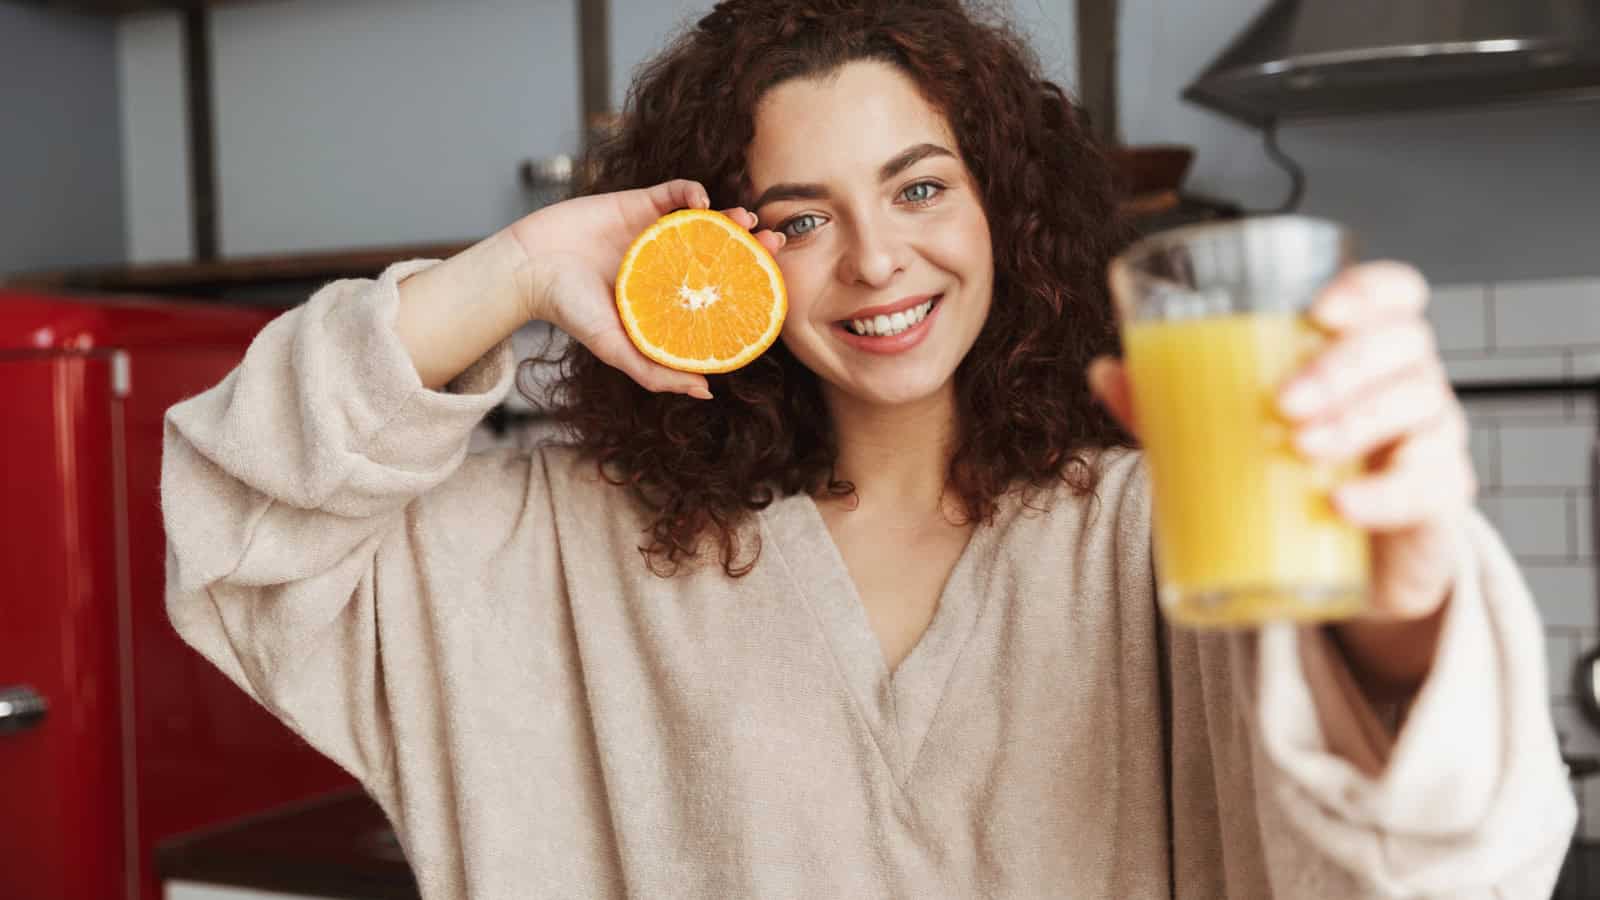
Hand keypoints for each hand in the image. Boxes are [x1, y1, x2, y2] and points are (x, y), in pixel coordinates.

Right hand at [506, 179, 785, 398]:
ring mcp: (654, 232)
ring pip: (705, 220)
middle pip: (721, 251)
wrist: (528, 267)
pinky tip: (705, 202)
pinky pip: (675, 192)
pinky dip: (694, 192)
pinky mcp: (638, 203)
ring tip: (748, 219)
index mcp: (667, 297)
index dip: (749, 285)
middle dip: (752, 246)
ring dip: (732, 217)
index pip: (718, 290)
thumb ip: (658, 372)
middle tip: (776, 243)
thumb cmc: (568, 311)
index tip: (774, 286)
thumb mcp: (616, 350)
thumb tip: (707, 390)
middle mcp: (667, 264)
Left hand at [1089, 262, 1474, 691]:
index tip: (1319, 310)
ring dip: (1358, 422)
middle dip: (1343, 367)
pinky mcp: (1437, 500)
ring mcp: (1431, 438)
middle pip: (1404, 346)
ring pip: (1421, 406)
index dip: (1369, 290)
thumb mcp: (1226, 432)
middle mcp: (1409, 381)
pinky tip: (1343, 504)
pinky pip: (1433, 486)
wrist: (1340, 560)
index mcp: (1362, 349)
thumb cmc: (1293, 472)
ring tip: (1301, 447)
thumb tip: (1104, 370)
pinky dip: (1387, 494)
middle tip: (1283, 402)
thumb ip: (1170, 401)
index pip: (1395, 293)